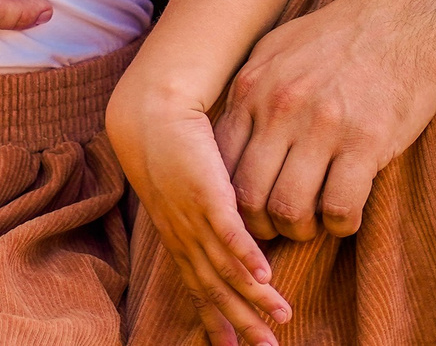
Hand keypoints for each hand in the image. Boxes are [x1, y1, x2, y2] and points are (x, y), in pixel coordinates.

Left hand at [109, 77, 290, 345]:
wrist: (153, 111)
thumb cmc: (173, 145)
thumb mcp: (191, 188)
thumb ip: (211, 213)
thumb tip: (230, 226)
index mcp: (179, 236)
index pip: (198, 288)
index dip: (215, 319)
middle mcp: (184, 235)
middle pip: (214, 290)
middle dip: (241, 323)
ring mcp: (193, 217)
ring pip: (226, 268)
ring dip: (253, 298)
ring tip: (282, 317)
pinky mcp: (205, 193)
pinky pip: (228, 232)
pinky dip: (246, 256)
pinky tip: (266, 275)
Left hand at [214, 0, 435, 243]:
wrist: (410, 16)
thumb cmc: (343, 33)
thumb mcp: (279, 46)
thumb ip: (251, 91)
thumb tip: (228, 136)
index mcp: (253, 86)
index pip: (220, 163)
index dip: (229, 198)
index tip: (249, 208)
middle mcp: (280, 106)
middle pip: (249, 196)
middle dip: (261, 225)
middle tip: (281, 225)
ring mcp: (322, 125)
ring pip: (290, 209)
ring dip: (300, 230)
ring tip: (314, 222)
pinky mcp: (366, 140)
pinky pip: (340, 207)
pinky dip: (341, 224)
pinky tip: (347, 214)